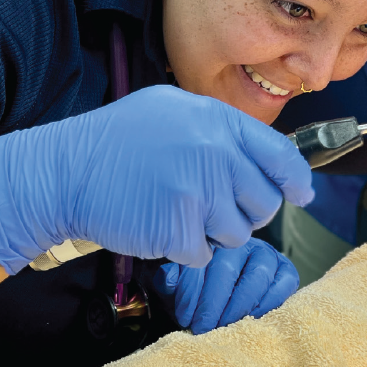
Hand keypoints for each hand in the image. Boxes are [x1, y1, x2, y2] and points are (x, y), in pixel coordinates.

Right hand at [0, 86, 313, 272]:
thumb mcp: (175, 112)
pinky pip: (205, 254)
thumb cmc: (119, 142)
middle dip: (246, 212)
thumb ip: (223, 132)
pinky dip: (186, 250)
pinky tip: (162, 227)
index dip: (296, 179)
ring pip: (239, 234)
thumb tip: (273, 162)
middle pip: (264, 201)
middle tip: (214, 207)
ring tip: (181, 214)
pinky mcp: (180, 228)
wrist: (65, 171)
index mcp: (217, 120)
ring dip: (215, 234)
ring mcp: (198, 191)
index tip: (301, 193)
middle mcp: (214, 152)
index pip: (280, 155)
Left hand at [154, 238, 297, 333]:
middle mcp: (242, 243)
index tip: (185, 318)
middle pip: (228, 268)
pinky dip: (269, 304)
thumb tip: (169, 278)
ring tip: (225, 328)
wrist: (232, 299)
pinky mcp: (287, 272)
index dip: (191, 292)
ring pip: (257, 275)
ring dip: (239, 306)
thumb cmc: (202, 293)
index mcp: (213, 240)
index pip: (200, 262)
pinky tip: (252, 321)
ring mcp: (268, 255)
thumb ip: (172, 281)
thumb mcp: (181, 287)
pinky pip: (283, 284)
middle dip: (213, 303)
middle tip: (203, 328)